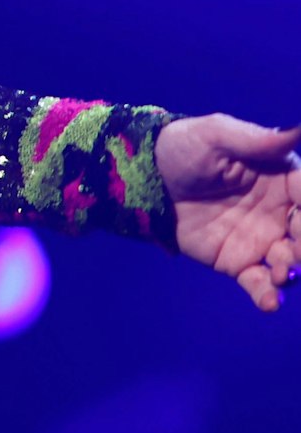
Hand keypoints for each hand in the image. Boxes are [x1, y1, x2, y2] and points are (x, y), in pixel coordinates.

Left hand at [155, 114, 300, 311]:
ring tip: (280, 272)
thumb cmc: (183, 148)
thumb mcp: (216, 135)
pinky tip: (270, 302)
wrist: (146, 178)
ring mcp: (262, 239)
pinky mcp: (237, 261)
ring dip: (292, 270)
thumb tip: (298, 130)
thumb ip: (257, 140)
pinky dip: (268, 296)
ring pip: (291, 262)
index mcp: (284, 178)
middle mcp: (282, 212)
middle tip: (295, 249)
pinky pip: (259, 283)